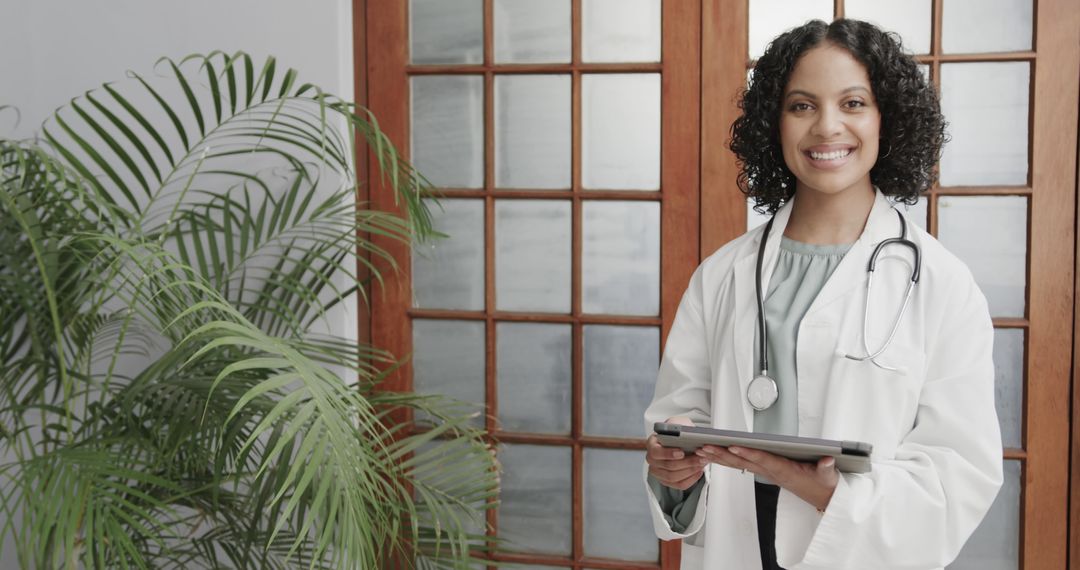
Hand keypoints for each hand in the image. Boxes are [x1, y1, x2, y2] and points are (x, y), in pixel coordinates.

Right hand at [646, 416, 706, 490]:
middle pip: (667, 466)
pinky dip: (691, 479)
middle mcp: (652, 459)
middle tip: (699, 458)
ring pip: (673, 477)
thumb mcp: (678, 424)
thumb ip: (679, 426)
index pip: (655, 452)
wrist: (681, 442)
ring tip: (701, 464)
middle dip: (686, 463)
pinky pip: (679, 484)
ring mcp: (658, 472)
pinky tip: (698, 471)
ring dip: (690, 471)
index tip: (682, 452)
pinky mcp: (666, 481)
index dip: (668, 454)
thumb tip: (685, 432)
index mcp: (652, 444)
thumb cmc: (679, 434)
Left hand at [696, 445, 838, 511]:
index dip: (747, 453)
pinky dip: (727, 459)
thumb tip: (828, 460)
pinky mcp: (765, 471)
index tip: (733, 447)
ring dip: (719, 457)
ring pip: (738, 464)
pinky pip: (742, 465)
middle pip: (743, 462)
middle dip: (722, 454)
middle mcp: (770, 472)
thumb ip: (827, 468)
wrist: (822, 497)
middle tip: (704, 447)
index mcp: (784, 470)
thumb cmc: (822, 483)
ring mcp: (766, 472)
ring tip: (701, 450)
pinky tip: (714, 455)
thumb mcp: (828, 476)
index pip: (762, 460)